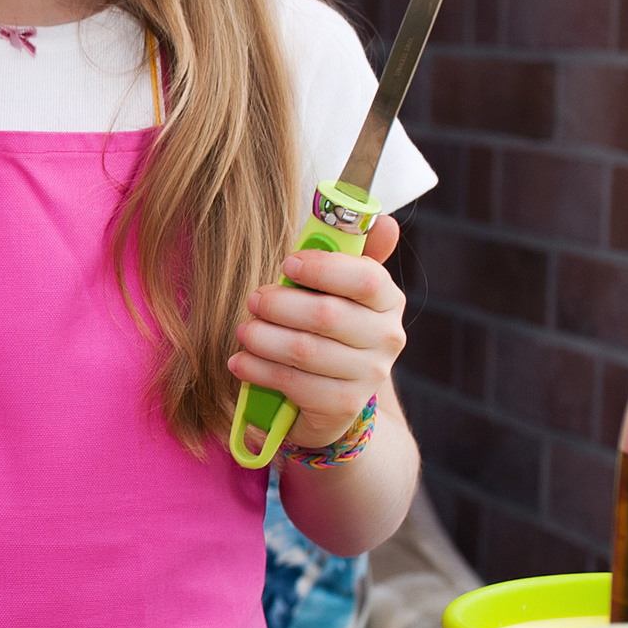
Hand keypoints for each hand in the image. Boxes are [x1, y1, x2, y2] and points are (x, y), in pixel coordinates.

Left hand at [228, 217, 406, 452]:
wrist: (334, 397)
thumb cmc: (327, 328)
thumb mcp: (338, 289)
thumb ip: (353, 253)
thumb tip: (386, 222)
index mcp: (387, 300)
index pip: (366, 279)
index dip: (324, 268)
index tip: (287, 264)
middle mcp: (387, 338)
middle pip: (327, 315)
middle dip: (279, 305)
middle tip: (252, 300)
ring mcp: (368, 375)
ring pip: (306, 351)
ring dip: (263, 337)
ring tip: (242, 330)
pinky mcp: (343, 405)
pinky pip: (295, 384)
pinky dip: (260, 370)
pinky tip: (239, 361)